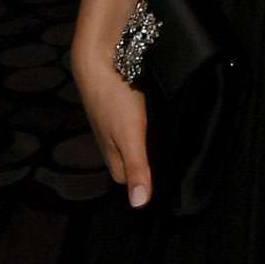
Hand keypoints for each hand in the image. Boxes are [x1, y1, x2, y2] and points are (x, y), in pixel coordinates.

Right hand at [71, 43, 152, 207]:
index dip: (139, 182)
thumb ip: (137, 167)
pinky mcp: (116, 101)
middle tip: (167, 162)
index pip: (123, 177)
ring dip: (142, 139)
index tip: (160, 185)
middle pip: (125, 157)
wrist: (97, 60)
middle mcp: (108, 137)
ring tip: (163, 141)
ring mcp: (110, 118)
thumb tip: (139, 203)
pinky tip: (153, 113)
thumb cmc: (114, 99)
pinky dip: (141, 119)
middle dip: (141, 163)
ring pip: (127, 136)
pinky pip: (130, 117)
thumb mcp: (131, 136)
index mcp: (111, 151)